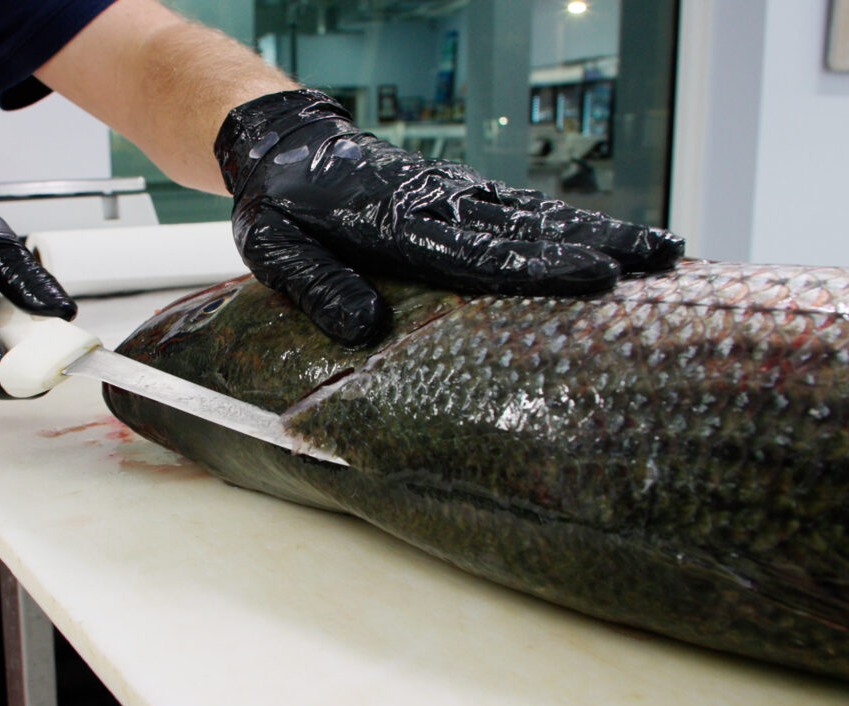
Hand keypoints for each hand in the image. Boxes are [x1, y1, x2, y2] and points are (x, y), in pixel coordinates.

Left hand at [215, 90, 683, 346]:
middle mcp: (435, 203)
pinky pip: (518, 208)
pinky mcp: (455, 193)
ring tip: (659, 247)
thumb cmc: (278, 205)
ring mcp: (451, 194)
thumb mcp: (274, 250)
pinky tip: (600, 235)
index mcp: (394, 222)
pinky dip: (565, 222)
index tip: (597, 277)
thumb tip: (363, 330)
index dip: (539, 267)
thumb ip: (317, 285)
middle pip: (527, 227)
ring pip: (534, 213)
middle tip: (663, 260)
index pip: (477, 251)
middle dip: (597, 244)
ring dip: (598, 230)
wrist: (284, 144)